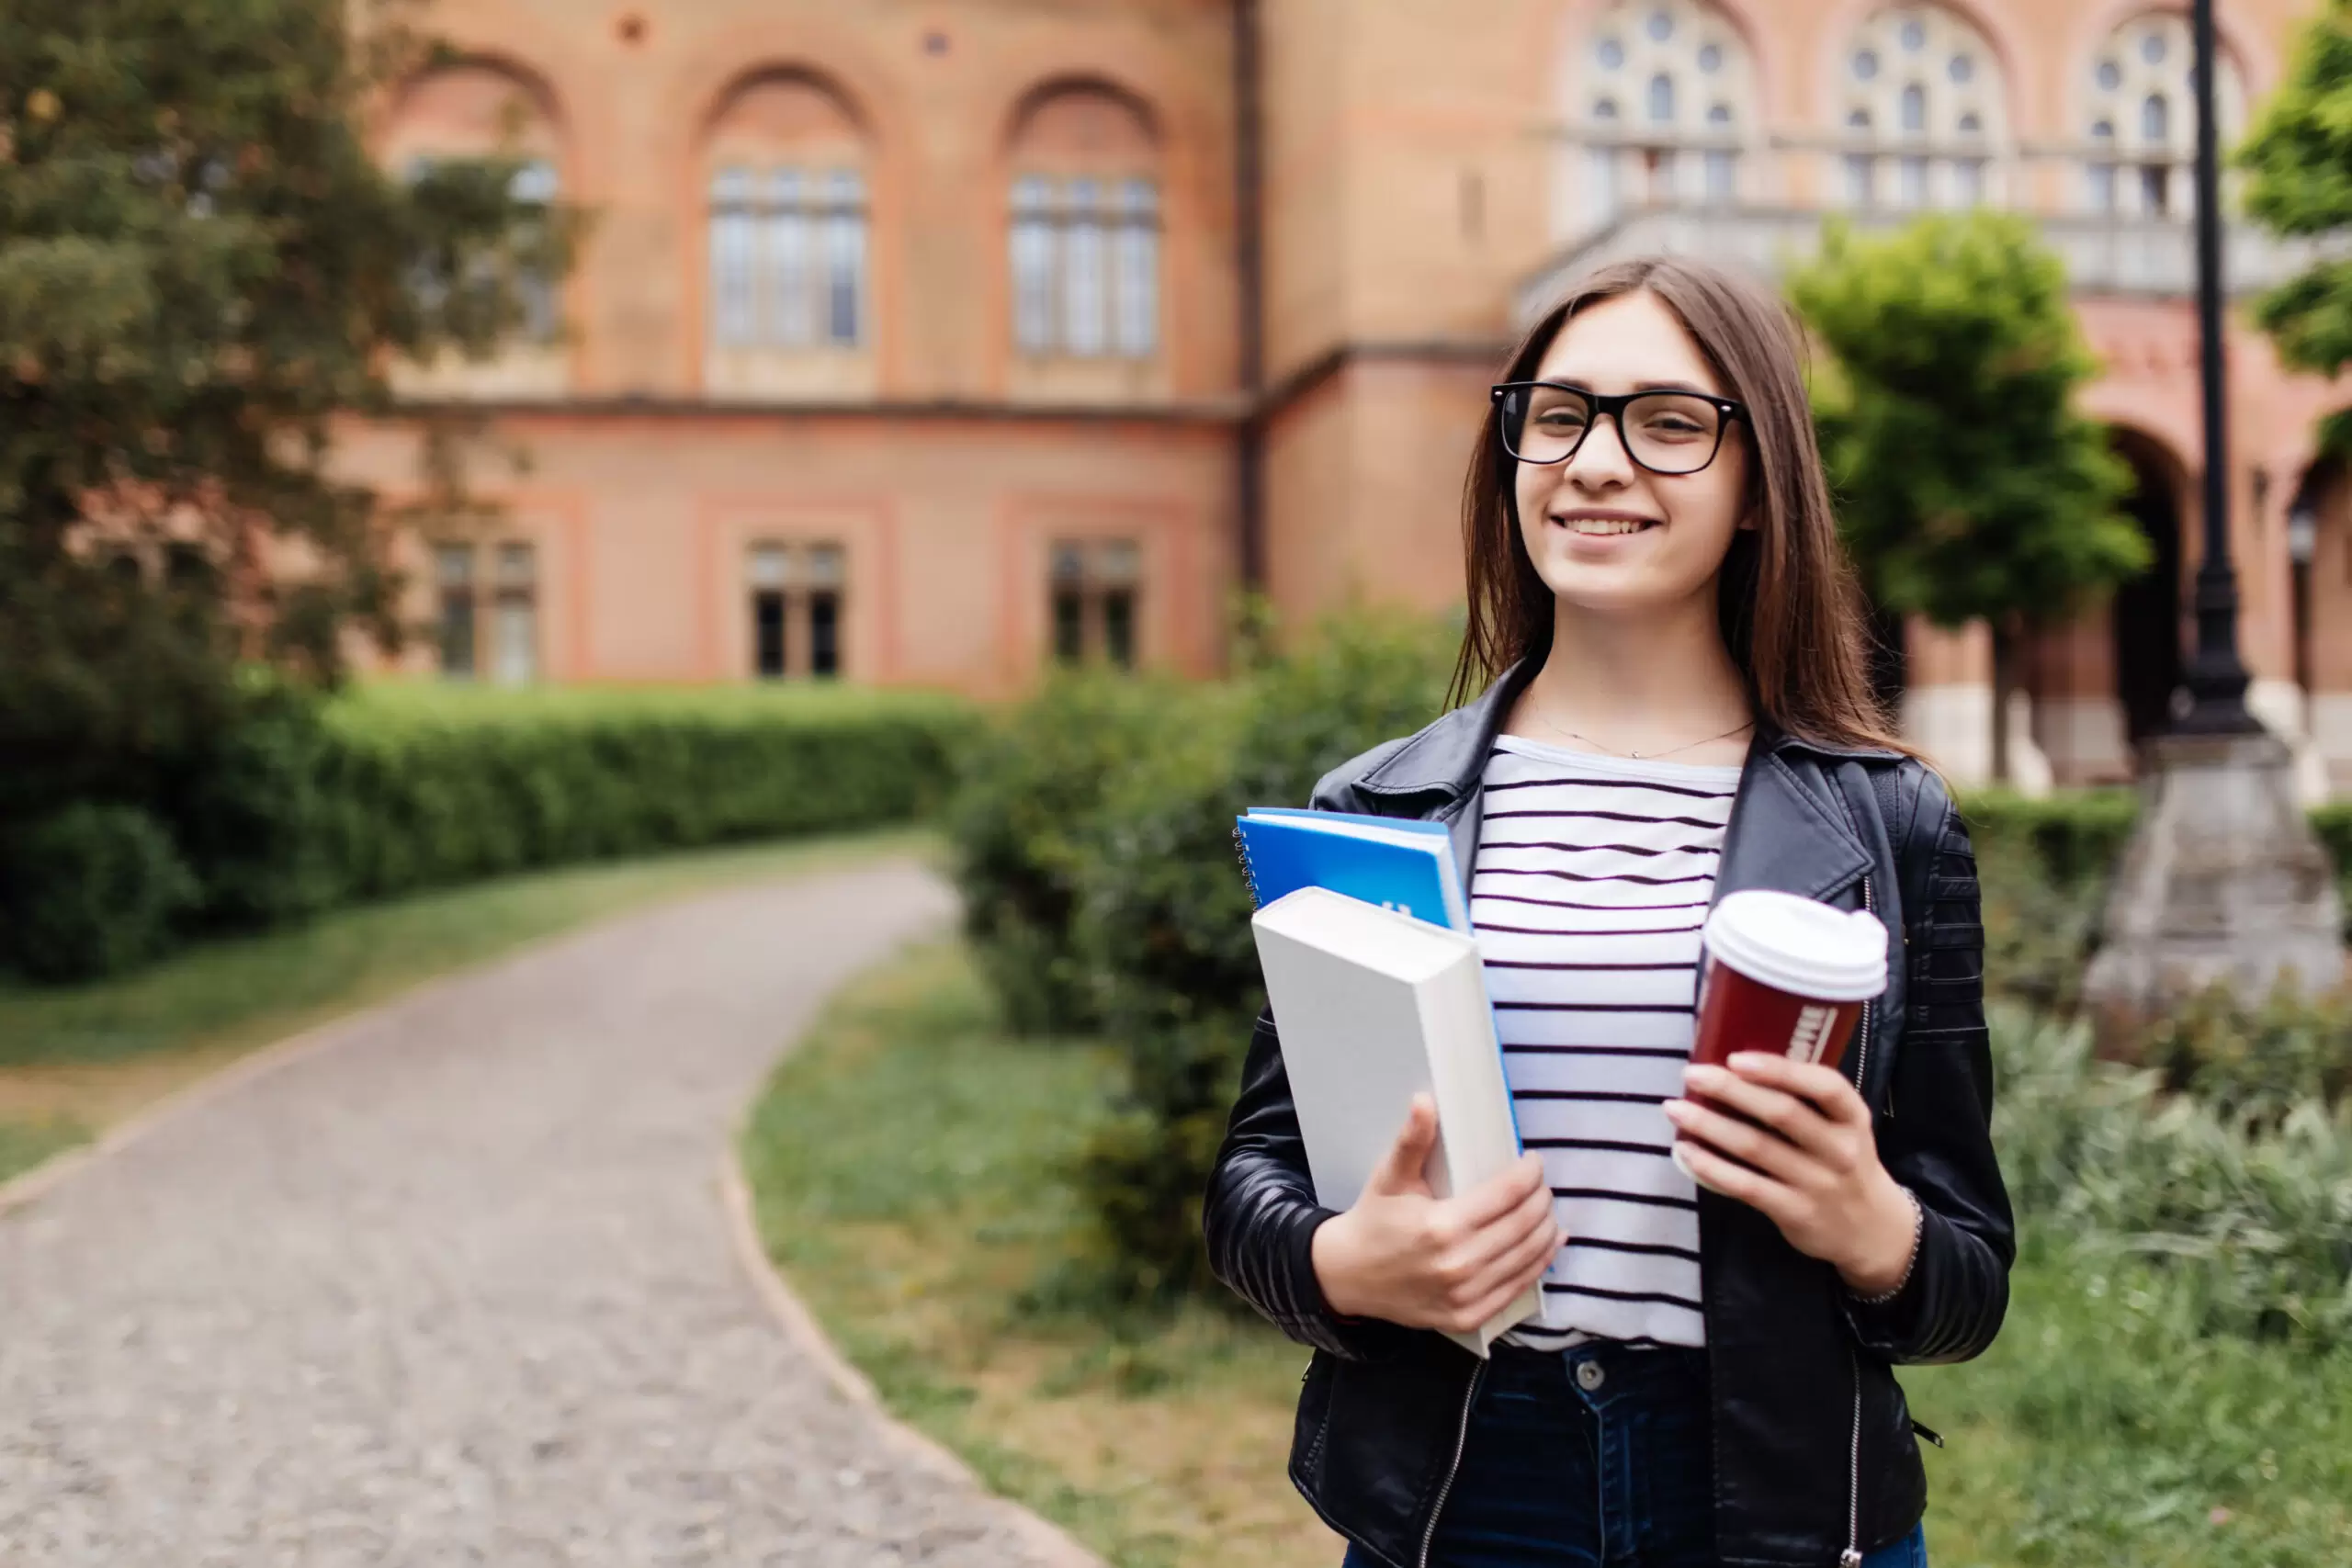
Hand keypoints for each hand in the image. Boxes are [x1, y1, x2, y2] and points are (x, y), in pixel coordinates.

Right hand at [1310, 1094, 1561, 1335]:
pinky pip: (1516, 1288)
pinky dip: (1538, 1265)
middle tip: (1543, 1185)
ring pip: (1526, 1257)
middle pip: (1523, 1225)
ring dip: (1546, 1230)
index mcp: (1441, 1225)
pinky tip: (1546, 1246)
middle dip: (1542, 1199)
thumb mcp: (1389, 1177)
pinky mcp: (1467, 1315)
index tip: (1534, 1161)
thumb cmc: (1373, 1221)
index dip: (1528, 1174)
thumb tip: (1425, 1100)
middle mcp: (1458, 1264)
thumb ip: (1412, 1140)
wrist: (1347, 1276)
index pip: (1506, 1194)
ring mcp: (1464, 1295)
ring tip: (1549, 1210)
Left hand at [1663, 1052, 1918, 1297]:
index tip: (1735, 1057)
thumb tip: (1734, 1064)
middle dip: (1731, 1090)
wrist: (1872, 1229)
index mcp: (1852, 1117)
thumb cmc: (1841, 1161)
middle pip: (1782, 1113)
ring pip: (1756, 1148)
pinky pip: (1746, 1186)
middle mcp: (1840, 1149)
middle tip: (1691, 1075)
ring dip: (1709, 1126)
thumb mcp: (1843, 1127)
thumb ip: (1805, 1101)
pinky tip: (1685, 1152)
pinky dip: (1712, 1167)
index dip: (1780, 1069)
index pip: (1825, 1086)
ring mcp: (1818, 1183)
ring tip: (1674, 1109)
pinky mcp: (1796, 1212)